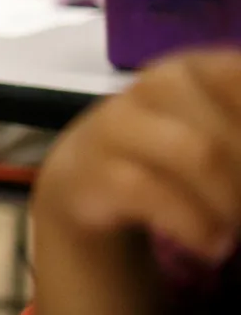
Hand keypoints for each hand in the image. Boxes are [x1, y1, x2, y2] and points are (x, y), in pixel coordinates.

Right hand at [31, 50, 240, 260]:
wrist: (88, 171)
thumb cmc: (174, 149)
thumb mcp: (222, 130)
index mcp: (202, 67)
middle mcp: (160, 82)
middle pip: (231, 134)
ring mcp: (121, 121)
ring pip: (199, 156)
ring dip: (231, 204)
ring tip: (236, 234)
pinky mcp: (95, 167)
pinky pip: (154, 195)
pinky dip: (196, 227)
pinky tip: (213, 247)